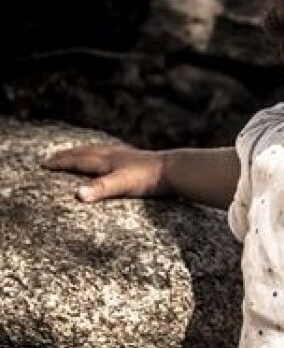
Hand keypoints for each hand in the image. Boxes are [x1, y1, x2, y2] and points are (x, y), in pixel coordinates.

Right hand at [42, 145, 168, 201]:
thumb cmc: (148, 178)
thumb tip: (77, 195)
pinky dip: (105, 155)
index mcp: (106, 161)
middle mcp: (114, 155)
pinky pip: (115, 154)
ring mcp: (127, 156)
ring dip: (85, 152)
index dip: (61, 163)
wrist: (175, 170)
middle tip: (54, 157)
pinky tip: (112, 159)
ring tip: (79, 153)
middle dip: (68, 155)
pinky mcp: (138, 159)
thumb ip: (100, 189)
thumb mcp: (121, 184)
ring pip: (100, 151)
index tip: (44, 165)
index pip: (78, 161)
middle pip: (86, 153)